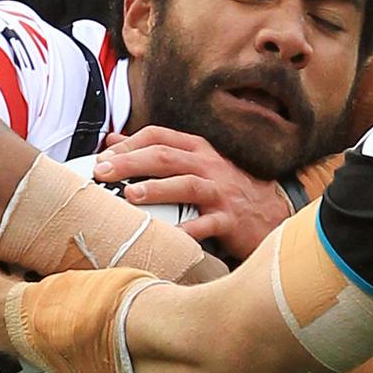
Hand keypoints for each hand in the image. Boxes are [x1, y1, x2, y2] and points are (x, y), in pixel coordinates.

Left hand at [94, 127, 290, 259]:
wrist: (270, 214)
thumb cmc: (224, 189)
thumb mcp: (194, 163)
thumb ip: (156, 151)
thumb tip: (113, 140)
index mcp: (198, 150)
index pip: (158, 136)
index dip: (128, 143)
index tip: (102, 156)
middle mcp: (209, 166)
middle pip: (165, 157)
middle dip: (131, 162)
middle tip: (102, 172)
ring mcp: (220, 192)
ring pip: (186, 185)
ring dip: (157, 189)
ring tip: (131, 195)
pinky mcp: (230, 219)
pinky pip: (206, 225)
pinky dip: (187, 230)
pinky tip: (168, 236)